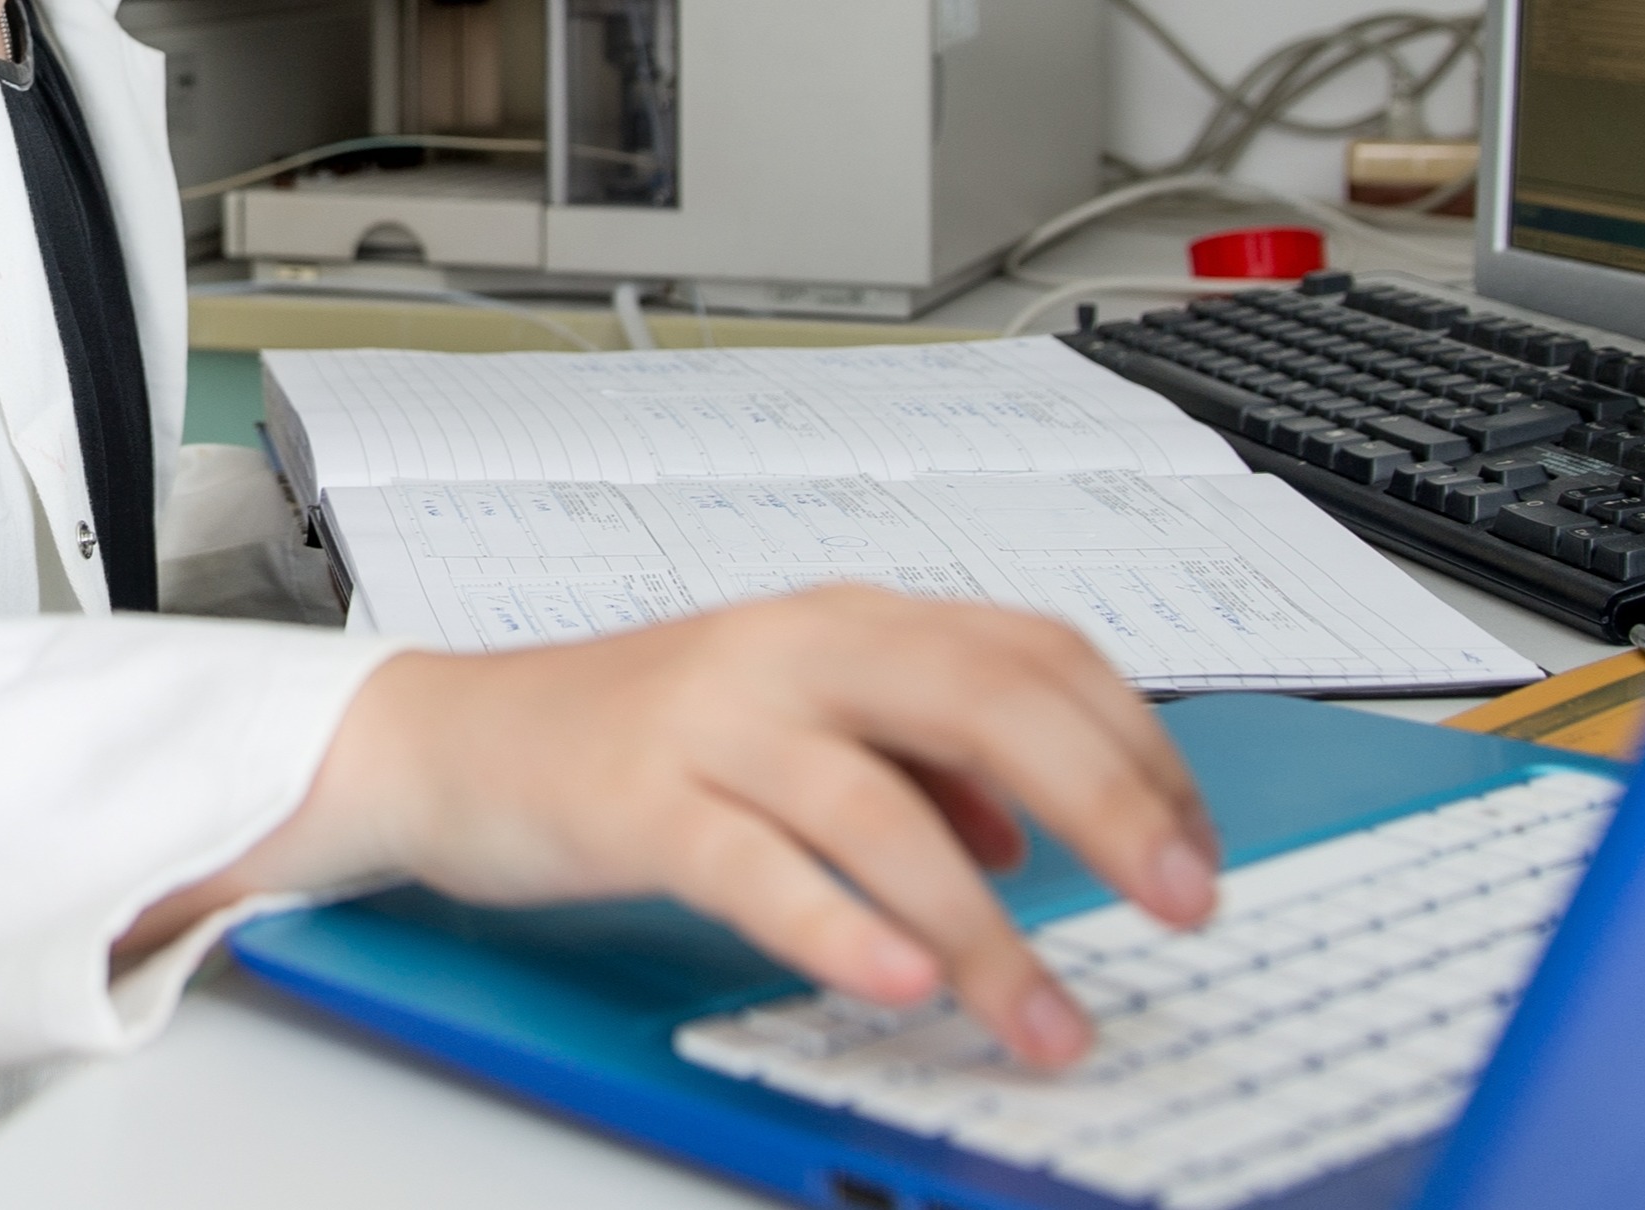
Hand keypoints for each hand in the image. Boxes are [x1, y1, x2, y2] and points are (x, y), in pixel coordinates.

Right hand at [133, 586, 1220, 1067]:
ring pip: (883, 808)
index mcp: (850, 622)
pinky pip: (755, 865)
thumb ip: (916, 761)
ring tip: (1042, 1021)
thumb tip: (1029, 837)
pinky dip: (837, 926)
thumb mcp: (797, 723)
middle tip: (1180, 905)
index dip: (1139, 745)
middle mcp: (794, 652)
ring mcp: (714, 721)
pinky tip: (896, 980)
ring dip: (987, 930)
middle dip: (1110, 804)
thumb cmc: (634, 735)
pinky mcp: (637, 801)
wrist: (450, 741)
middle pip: (988, 699)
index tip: (1194, 847)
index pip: (1034, 651)